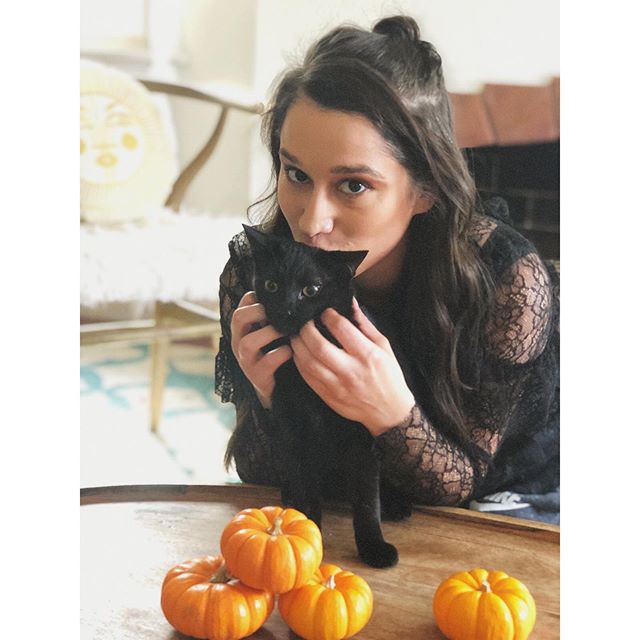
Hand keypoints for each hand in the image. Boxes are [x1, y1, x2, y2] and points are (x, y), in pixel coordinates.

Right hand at [230, 291, 291, 408]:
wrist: (276, 388)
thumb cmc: (275, 353)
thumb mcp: (270, 334)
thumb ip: (273, 318)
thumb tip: (290, 294)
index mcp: (243, 330)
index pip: (241, 306)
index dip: (254, 298)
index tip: (272, 299)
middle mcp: (239, 343)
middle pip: (238, 318)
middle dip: (257, 311)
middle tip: (277, 312)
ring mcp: (246, 361)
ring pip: (248, 342)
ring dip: (269, 333)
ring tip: (286, 331)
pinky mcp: (258, 376)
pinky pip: (267, 362)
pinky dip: (280, 354)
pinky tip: (291, 351)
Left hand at [290, 299, 414, 435]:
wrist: (389, 411)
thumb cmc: (389, 376)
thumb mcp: (384, 346)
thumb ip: (365, 325)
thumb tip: (350, 304)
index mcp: (367, 354)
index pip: (341, 328)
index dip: (328, 315)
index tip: (325, 312)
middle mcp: (351, 370)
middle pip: (319, 346)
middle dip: (307, 329)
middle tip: (305, 322)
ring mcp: (337, 385)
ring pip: (308, 362)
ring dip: (298, 345)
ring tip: (298, 336)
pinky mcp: (328, 396)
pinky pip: (307, 377)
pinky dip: (299, 362)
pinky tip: (299, 353)